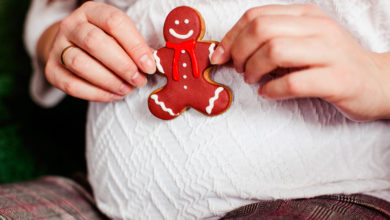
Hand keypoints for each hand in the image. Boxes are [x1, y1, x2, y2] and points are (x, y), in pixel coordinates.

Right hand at [40, 2, 155, 101]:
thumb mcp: (121, 36)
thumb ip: (137, 46)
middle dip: (122, 65)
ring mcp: (57, 46)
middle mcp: (71, 25)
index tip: (150, 66)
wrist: (73, 47)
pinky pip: (71, 85)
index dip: (135, 46)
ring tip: (128, 89)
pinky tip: (114, 95)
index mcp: (92, 11)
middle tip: (139, 80)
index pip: (114, 22)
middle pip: (95, 43)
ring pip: (80, 63)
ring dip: (109, 81)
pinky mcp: (51, 70)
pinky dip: (96, 94)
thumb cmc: (108, 42)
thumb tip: (155, 63)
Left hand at [211, 4, 389, 120]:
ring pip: (275, 50)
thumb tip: (229, 51)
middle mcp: (318, 28)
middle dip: (240, 53)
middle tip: (240, 70)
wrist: (377, 81)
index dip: (231, 37)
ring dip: (253, 69)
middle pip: (261, 30)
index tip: (220, 56)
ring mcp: (330, 53)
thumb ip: (272, 40)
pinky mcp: (337, 79)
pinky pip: (293, 82)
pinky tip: (268, 93)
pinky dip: (271, 90)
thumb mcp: (303, 42)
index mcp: (306, 15)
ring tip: (253, 80)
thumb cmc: (331, 64)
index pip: (256, 16)